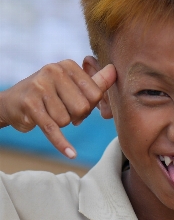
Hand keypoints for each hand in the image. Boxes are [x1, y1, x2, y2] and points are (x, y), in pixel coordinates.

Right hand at [0, 59, 115, 158]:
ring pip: (67, 120)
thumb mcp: (72, 84)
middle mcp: (54, 71)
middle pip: (83, 108)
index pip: (96, 94)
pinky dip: (62, 144)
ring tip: (49, 113)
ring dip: (61, 123)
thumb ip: (96, 81)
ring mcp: (40, 87)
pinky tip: (71, 154)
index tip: (77, 104)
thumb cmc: (50, 93)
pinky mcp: (30, 105)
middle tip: (64, 111)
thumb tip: (114, 70)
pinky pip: (52, 129)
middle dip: (76, 116)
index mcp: (68, 65)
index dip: (90, 106)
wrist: (12, 102)